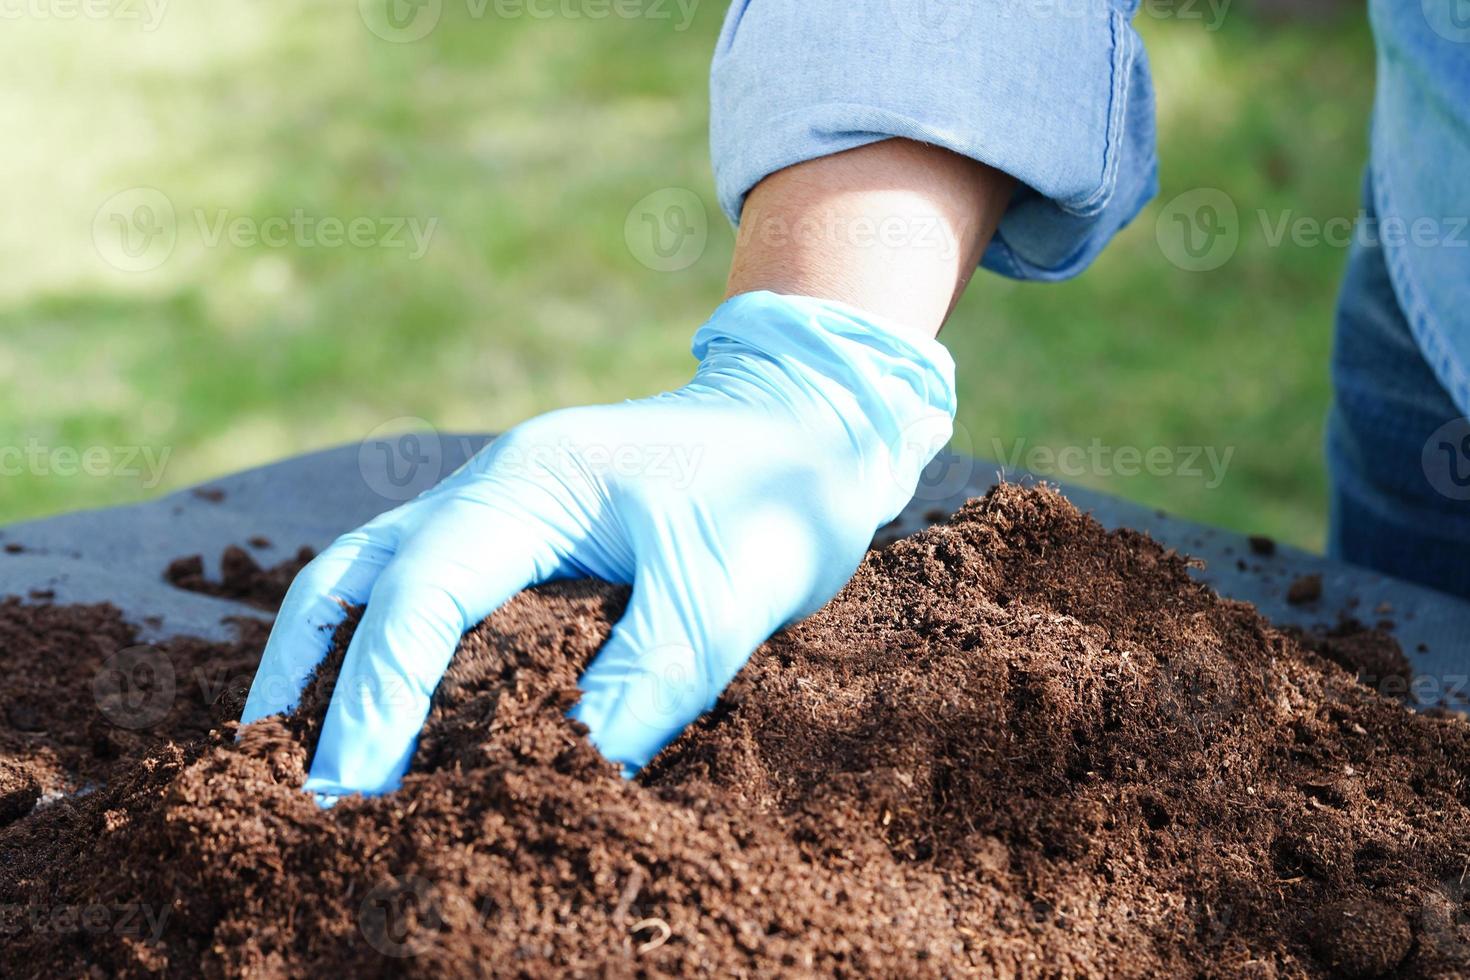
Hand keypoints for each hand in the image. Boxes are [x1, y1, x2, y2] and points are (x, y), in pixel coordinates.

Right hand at [239, 290, 956, 796]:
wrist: (811, 426)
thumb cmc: (776, 496)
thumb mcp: (722, 602)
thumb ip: (639, 690)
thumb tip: (560, 783)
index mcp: (532, 483)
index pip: (420, 596)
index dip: (374, 700)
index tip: (350, 791)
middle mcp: (493, 485)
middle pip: (355, 577)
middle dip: (309, 680)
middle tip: (285, 784)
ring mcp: (499, 503)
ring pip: (372, 576)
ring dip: (327, 661)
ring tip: (297, 754)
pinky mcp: (521, 532)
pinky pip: (421, 586)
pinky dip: (380, 646)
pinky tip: (376, 706)